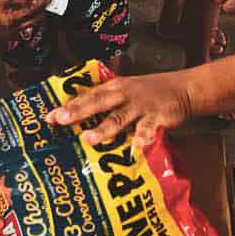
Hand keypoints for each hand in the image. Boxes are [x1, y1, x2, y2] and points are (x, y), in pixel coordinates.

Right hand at [0, 0, 45, 45]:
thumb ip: (21, 0)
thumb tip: (34, 0)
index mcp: (11, 20)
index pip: (31, 12)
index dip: (41, 5)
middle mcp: (13, 30)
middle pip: (34, 21)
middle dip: (40, 11)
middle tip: (43, 1)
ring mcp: (12, 34)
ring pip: (30, 24)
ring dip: (35, 14)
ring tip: (34, 5)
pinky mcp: (12, 34)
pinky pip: (24, 26)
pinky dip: (28, 18)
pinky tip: (26, 11)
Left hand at [44, 69, 196, 145]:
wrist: (185, 88)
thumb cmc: (152, 92)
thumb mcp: (128, 91)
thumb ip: (108, 104)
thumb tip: (81, 117)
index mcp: (115, 88)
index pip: (88, 95)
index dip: (69, 105)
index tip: (49, 116)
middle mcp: (125, 94)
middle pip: (98, 103)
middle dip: (78, 112)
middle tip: (60, 120)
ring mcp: (141, 105)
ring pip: (119, 117)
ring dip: (104, 129)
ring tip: (89, 139)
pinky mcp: (158, 116)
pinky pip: (148, 128)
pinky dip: (142, 138)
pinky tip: (136, 148)